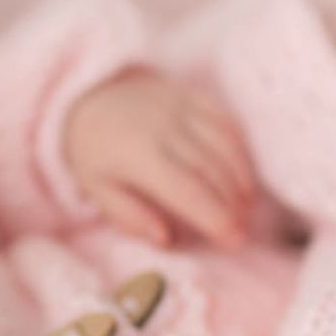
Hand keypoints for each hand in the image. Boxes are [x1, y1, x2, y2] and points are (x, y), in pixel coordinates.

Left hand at [60, 65, 260, 247]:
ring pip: (225, 147)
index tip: (233, 240)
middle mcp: (165, 129)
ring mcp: (182, 108)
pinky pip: (226, 122)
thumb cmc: (94, 151)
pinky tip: (243, 174)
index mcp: (139, 157)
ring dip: (241, 180)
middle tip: (241, 230)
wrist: (88, 95)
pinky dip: (240, 150)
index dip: (216, 218)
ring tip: (246, 207)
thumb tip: (165, 239)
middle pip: (212, 172)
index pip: (188, 192)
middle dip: (233, 205)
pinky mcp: (192, 95)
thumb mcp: (97, 189)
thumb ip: (129, 216)